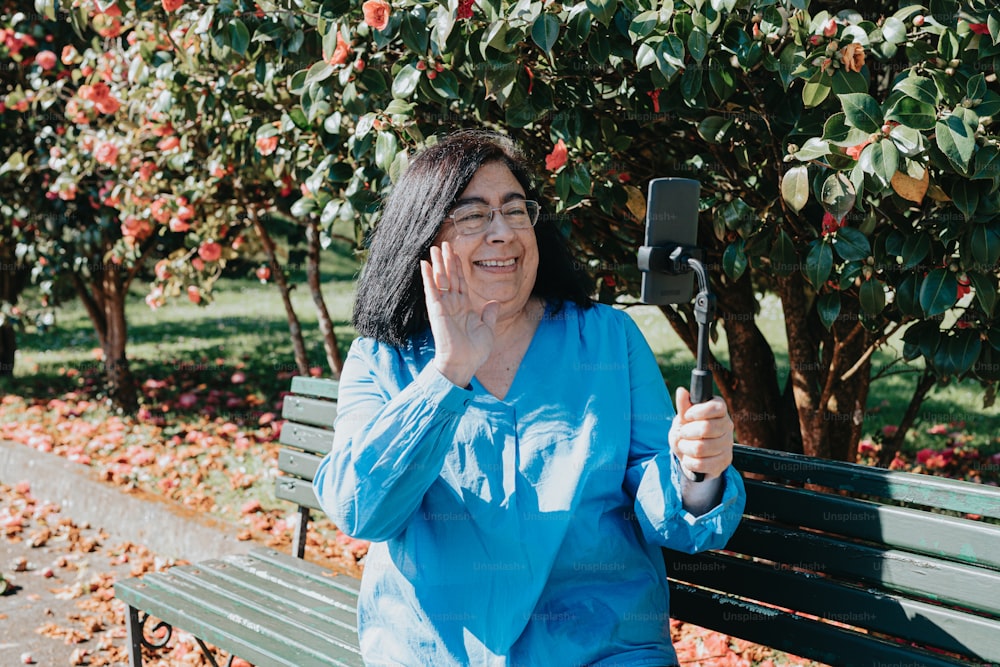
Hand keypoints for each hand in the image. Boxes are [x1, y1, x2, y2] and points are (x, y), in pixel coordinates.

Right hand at [420, 242, 498, 386]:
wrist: (463, 363)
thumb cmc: (474, 351)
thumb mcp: (487, 329)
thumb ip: (490, 314)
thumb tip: (494, 302)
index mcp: (464, 307)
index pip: (461, 282)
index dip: (459, 268)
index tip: (457, 254)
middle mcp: (453, 304)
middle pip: (450, 277)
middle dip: (448, 260)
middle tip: (445, 244)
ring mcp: (444, 306)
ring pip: (441, 279)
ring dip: (438, 263)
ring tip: (435, 247)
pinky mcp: (436, 309)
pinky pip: (431, 289)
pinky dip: (428, 277)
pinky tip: (425, 264)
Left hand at [668, 387, 734, 480]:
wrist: (689, 454)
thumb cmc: (687, 431)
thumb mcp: (683, 418)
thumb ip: (683, 406)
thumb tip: (681, 391)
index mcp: (719, 410)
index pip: (715, 408)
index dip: (697, 412)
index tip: (687, 416)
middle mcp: (727, 425)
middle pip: (706, 428)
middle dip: (687, 432)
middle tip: (683, 434)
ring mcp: (728, 444)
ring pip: (701, 448)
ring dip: (685, 448)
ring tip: (684, 446)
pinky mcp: (724, 461)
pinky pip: (701, 464)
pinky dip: (689, 461)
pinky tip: (689, 458)